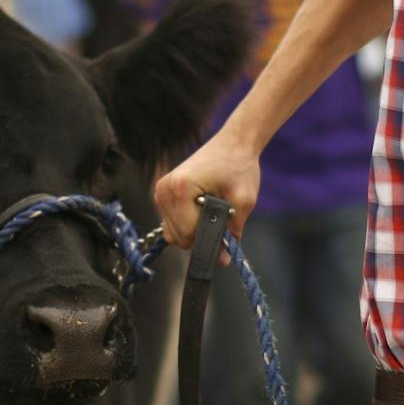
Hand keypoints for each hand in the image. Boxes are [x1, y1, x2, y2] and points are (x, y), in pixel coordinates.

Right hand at [154, 132, 262, 254]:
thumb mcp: (243, 201)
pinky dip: (188, 223)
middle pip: (179, 237)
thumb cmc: (239, 167)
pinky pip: (172, 223)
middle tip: (222, 217)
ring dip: (195, 230)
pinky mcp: (163, 193)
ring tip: (212, 210)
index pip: (188, 234)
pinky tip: (202, 209)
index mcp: (180, 189)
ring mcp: (160, 191)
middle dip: (202, 235)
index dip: (210, 239)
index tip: (226, 229)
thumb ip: (231, 232)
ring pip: (174, 233)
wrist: (233, 144)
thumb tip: (222, 260)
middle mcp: (164, 190)